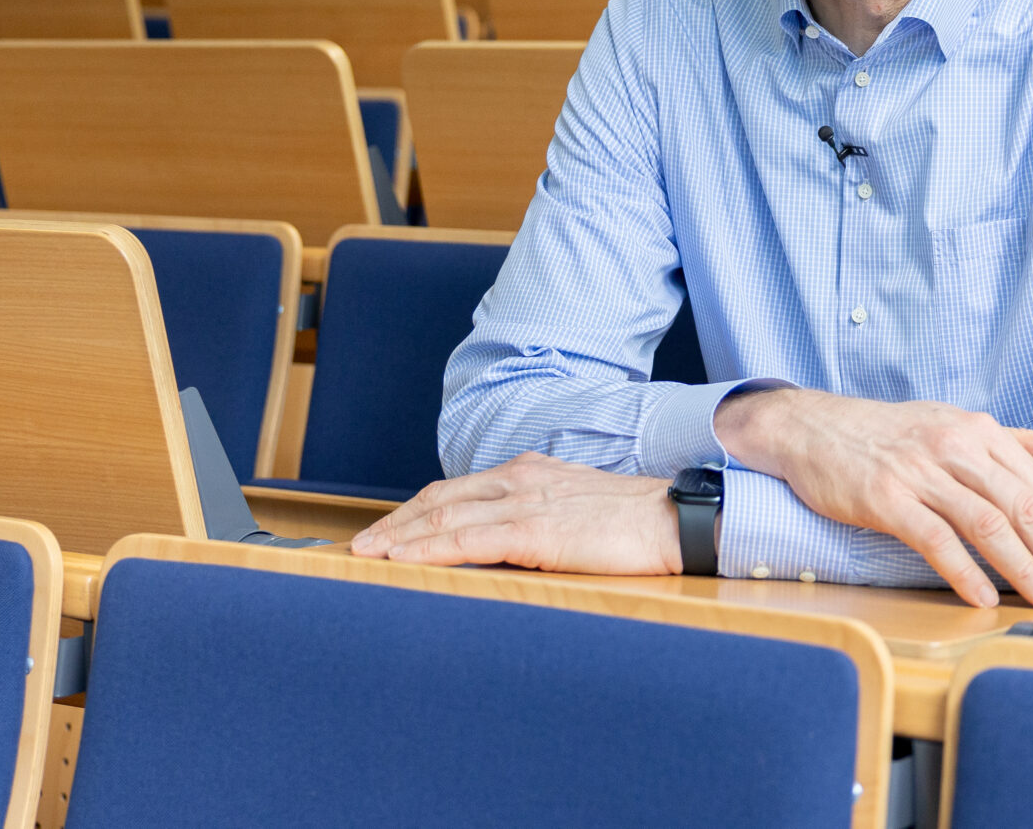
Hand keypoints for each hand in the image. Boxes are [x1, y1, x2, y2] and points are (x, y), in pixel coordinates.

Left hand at [349, 452, 681, 575]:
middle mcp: (519, 479)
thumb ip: (539, 517)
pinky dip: (427, 549)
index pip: (457, 489)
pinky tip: (402, 560)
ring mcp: (524, 502)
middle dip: (395, 522)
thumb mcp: (576, 509)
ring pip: (443, 516)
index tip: (386, 529)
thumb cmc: (635, 521)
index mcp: (529, 472)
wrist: (675, 519)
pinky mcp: (534, 530)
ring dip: (398, 537)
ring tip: (365, 555)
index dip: (415, 510)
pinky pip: (466, 539)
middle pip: (439, 498)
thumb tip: (508, 544)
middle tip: (358, 546)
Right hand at [715, 388, 1032, 610]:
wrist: (814, 428)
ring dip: (1021, 568)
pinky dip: (964, 572)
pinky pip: (935, 540)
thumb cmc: (892, 434)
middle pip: (1020, 506)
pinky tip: (982, 598)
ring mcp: (919, 472)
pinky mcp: (886, 499)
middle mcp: (954, 446)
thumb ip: (1017, 442)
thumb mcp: (955, 424)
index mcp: (978, 430)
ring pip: (986, 524)